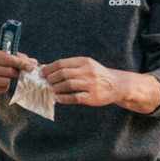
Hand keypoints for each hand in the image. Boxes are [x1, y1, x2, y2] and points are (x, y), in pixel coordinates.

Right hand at [0, 47, 36, 99]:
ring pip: (7, 81)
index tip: (31, 67)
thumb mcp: (3, 55)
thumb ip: (19, 58)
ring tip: (2, 76)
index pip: (9, 59)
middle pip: (9, 71)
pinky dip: (4, 86)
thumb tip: (34, 63)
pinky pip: (3, 89)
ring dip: (8, 80)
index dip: (21, 63)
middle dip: (16, 72)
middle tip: (15, 72)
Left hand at [40, 57, 157, 111]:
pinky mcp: (93, 97)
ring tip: (52, 90)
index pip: (61, 63)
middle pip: (62, 73)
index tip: (41, 73)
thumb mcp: (85, 66)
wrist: (118, 85)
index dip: (48, 68)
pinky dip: (63, 98)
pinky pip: (74, 98)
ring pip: (67, 85)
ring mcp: (91, 84)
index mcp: (84, 62)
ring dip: (56, 88)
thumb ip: (67, 66)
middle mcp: (88, 72)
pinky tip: (58, 98)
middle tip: (46, 82)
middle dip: (50, 78)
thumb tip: (45, 67)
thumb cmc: (97, 75)